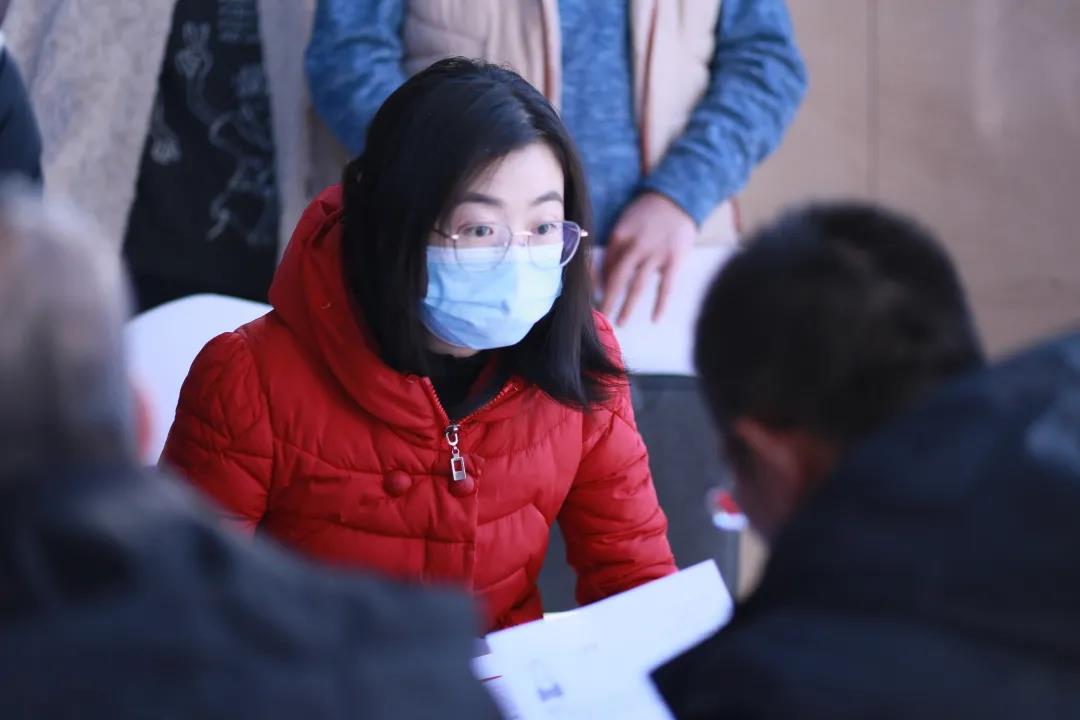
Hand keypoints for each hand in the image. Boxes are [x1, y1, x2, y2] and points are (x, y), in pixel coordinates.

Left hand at [600, 192, 696, 324]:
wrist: (679, 197)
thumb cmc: (649, 212)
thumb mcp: (626, 222)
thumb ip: (617, 247)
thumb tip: (606, 274)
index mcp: (620, 236)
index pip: (605, 265)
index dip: (598, 284)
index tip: (594, 299)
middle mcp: (635, 246)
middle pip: (617, 279)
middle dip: (607, 300)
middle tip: (600, 319)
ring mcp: (655, 254)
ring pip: (637, 285)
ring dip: (627, 306)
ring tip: (620, 322)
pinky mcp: (674, 260)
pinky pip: (666, 286)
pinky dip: (660, 304)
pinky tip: (655, 319)